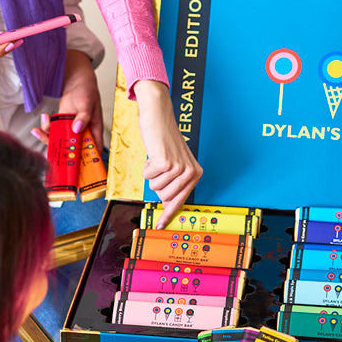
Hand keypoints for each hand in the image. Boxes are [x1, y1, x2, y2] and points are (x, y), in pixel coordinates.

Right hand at [133, 79, 202, 225]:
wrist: (159, 116)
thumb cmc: (164, 140)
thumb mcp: (174, 164)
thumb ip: (174, 184)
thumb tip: (166, 206)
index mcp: (195, 174)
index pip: (179, 201)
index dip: (168, 214)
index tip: (160, 226)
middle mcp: (190, 172)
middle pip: (163, 196)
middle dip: (156, 183)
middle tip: (159, 166)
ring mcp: (179, 167)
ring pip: (154, 187)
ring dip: (151, 173)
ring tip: (158, 158)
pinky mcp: (166, 162)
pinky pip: (147, 176)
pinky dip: (146, 165)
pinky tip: (154, 154)